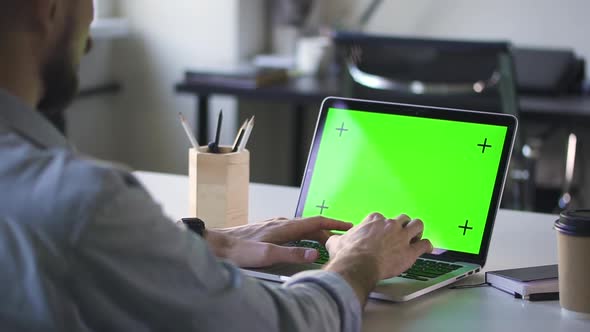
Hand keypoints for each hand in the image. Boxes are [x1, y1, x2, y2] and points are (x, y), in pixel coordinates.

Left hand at [181, 216, 352, 267]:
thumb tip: (315, 254)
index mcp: (284, 227)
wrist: (216, 245)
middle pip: (310, 225)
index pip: (316, 221)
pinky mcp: (266, 230)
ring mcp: (272, 225)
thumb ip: (292, 254)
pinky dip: (302, 235)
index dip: (334, 223)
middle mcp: (280, 223)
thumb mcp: (267, 255)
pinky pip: (291, 230)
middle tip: (340, 240)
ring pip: (300, 227)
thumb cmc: (239, 250)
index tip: (349, 225)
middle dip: (327, 231)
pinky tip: (299, 243)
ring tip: (324, 243)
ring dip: (314, 233)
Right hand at [324, 212, 432, 304]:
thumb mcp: (336, 242)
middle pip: (402, 218)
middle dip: (403, 225)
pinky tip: (426, 249)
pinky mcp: (410, 251)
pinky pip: (425, 244)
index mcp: (373, 220)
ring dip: (418, 231)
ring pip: (417, 225)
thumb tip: (333, 241)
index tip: (381, 234)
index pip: (381, 218)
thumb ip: (337, 239)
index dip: (382, 227)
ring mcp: (401, 236)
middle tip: (401, 234)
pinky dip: (426, 246)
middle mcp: (389, 224)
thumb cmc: (348, 255)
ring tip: (416, 237)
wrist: (358, 266)